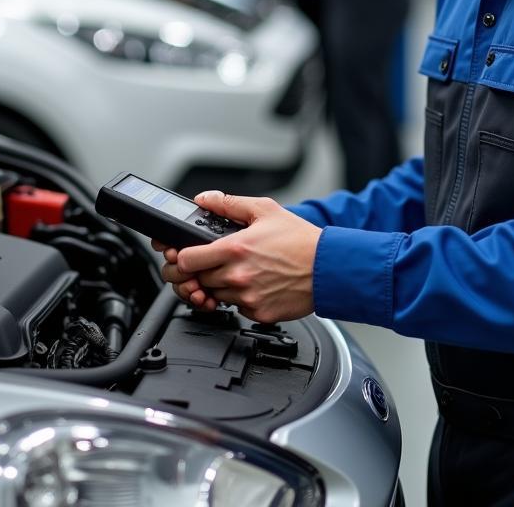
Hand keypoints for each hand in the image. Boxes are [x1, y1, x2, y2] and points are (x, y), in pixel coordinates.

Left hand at [155, 191, 320, 322]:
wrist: (328, 268)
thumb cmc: (300, 240)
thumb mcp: (265, 210)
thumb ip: (229, 204)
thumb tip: (205, 200)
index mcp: (235, 248)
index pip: (188, 260)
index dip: (184, 257)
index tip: (189, 255)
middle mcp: (237, 275)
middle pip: (199, 280)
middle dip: (204, 271)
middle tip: (220, 262)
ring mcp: (247, 297)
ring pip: (216, 295)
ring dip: (222, 285)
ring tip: (243, 272)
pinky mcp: (257, 313)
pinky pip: (237, 308)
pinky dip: (241, 298)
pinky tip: (256, 284)